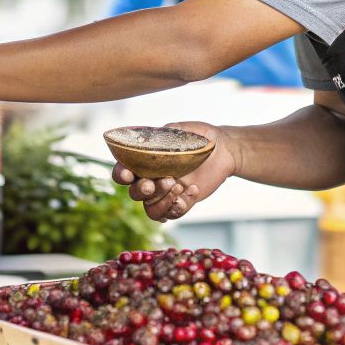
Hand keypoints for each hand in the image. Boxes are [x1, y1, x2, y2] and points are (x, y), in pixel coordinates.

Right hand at [111, 121, 237, 221]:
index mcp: (144, 161)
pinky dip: (180, 206)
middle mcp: (151, 179)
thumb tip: (148, 139)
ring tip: (179, 186)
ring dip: (162, 201)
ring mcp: (165, 193)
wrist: (222, 149)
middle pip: (134, 194)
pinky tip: (193, 190)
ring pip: (151, 210)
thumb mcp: (178, 130)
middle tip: (165, 180)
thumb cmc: (197, 137)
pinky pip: (172, 214)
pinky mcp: (181, 202)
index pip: (123, 172)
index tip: (129, 174)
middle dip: (144, 190)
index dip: (121, 175)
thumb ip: (160, 136)